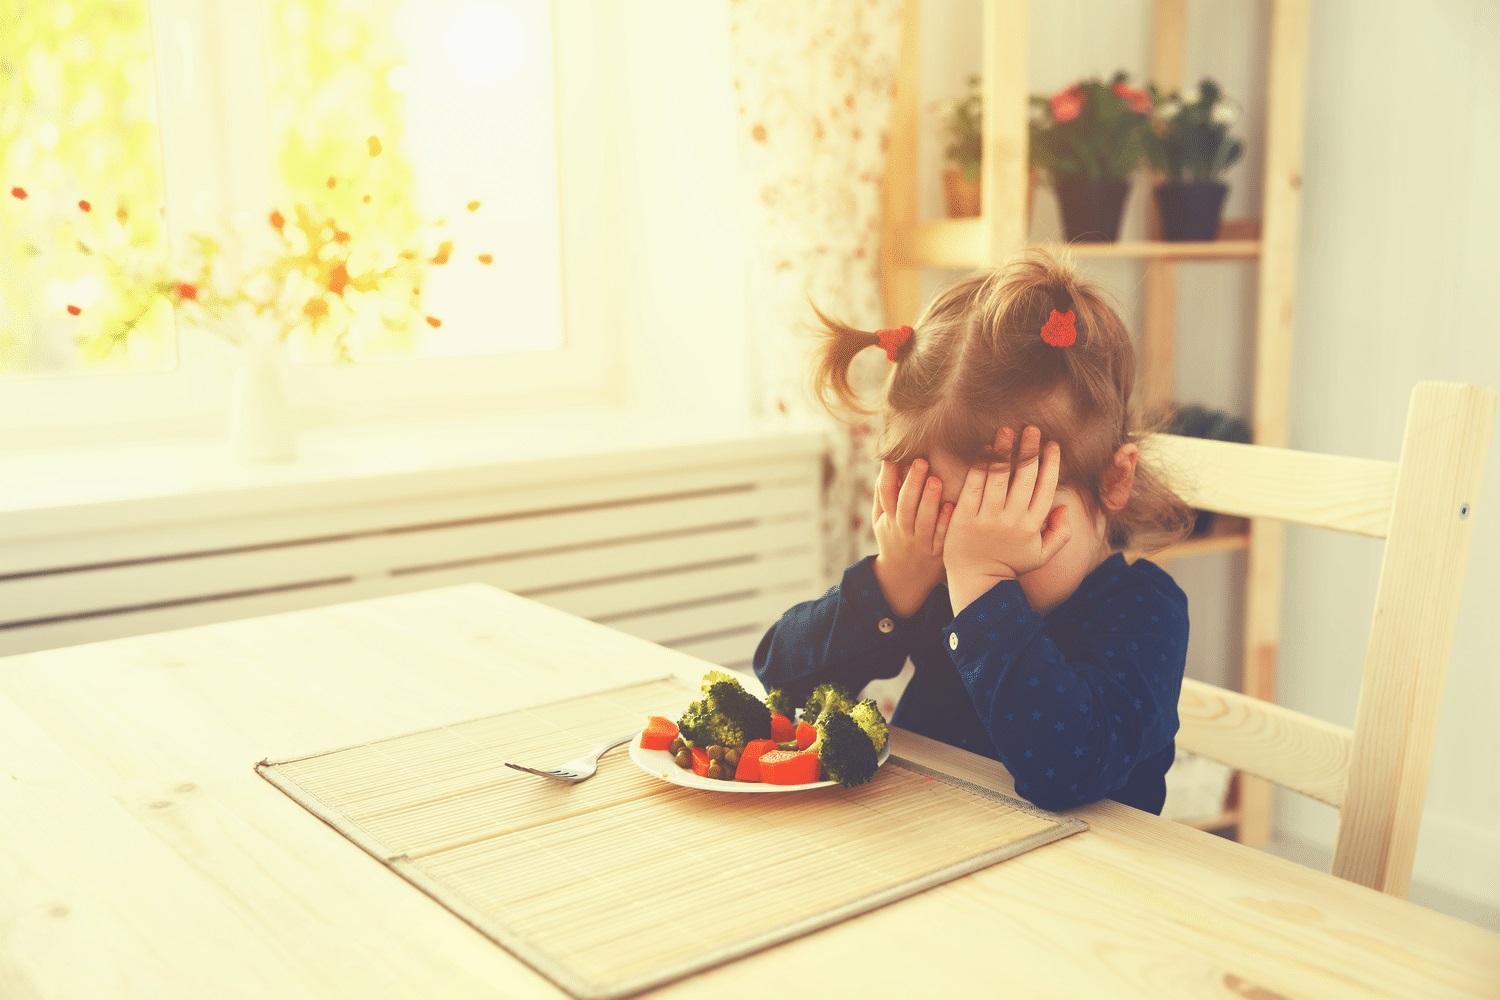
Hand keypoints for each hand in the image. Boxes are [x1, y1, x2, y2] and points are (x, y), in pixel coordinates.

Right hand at [870, 458, 954, 617]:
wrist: (903, 579)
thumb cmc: (893, 539)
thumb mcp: (880, 520)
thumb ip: (882, 493)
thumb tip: (886, 461)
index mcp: (888, 518)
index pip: (886, 493)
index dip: (889, 475)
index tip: (895, 456)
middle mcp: (903, 529)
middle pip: (905, 505)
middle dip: (912, 483)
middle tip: (921, 462)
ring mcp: (920, 542)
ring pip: (923, 520)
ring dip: (929, 500)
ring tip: (936, 480)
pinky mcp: (937, 552)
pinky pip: (941, 537)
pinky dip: (944, 523)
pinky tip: (950, 507)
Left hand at [944, 426, 1071, 613]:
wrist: (977, 584)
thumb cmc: (1011, 566)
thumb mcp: (1042, 555)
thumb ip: (1060, 533)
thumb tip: (1065, 507)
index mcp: (1032, 527)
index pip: (1045, 488)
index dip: (1050, 464)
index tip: (1052, 445)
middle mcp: (1012, 520)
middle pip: (1024, 478)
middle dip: (1029, 451)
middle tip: (1032, 429)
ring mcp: (987, 519)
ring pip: (999, 478)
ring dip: (1005, 451)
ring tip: (1008, 430)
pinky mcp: (965, 518)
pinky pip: (973, 486)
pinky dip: (980, 466)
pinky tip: (985, 449)